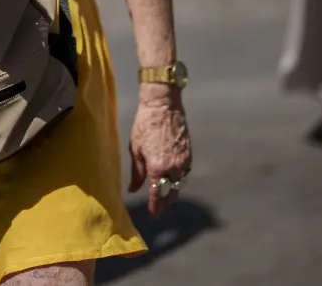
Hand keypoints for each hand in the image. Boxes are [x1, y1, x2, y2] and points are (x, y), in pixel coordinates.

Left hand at [128, 87, 191, 218]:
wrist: (163, 106)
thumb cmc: (145, 126)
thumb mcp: (135, 150)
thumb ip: (136, 173)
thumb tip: (133, 189)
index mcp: (158, 167)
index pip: (158, 195)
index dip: (156, 207)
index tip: (153, 215)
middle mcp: (174, 168)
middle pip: (171, 193)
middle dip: (164, 203)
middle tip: (157, 210)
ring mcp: (184, 162)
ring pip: (179, 185)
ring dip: (172, 193)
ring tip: (163, 199)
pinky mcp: (189, 155)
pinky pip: (184, 174)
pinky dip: (178, 181)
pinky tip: (171, 182)